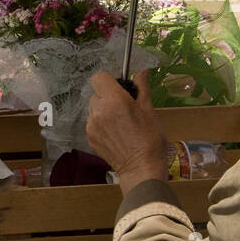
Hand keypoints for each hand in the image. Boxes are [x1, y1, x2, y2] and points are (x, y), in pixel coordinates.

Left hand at [86, 71, 168, 194]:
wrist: (141, 168)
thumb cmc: (150, 139)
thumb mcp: (149, 110)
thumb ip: (142, 89)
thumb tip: (142, 72)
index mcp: (114, 100)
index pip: (99, 77)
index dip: (110, 80)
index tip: (121, 88)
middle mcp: (99, 111)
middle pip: (96, 93)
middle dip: (108, 96)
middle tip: (125, 107)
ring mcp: (91, 125)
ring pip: (94, 109)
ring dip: (104, 110)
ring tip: (121, 123)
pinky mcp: (89, 137)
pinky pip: (93, 123)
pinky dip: (101, 123)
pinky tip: (116, 133)